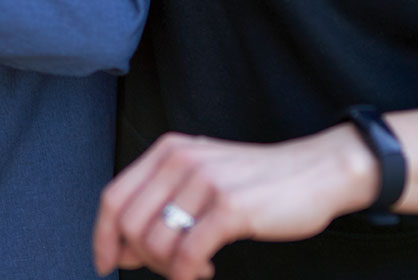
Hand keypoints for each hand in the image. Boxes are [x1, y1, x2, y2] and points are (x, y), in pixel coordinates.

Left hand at [92, 125, 378, 279]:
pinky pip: (186, 255)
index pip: (113, 197)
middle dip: (141, 259)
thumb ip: (161, 203)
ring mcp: (206, 182)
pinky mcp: (230, 207)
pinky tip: (203, 271)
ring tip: (193, 267)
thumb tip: (123, 249)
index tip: (105, 264)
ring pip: (155, 243)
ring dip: (169, 268)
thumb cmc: (258, 181)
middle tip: (167, 267)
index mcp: (168, 150)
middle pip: (129, 225)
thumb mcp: (201, 177)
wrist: (316, 172)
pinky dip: (186, 274)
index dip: (102, 236)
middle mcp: (181, 160)